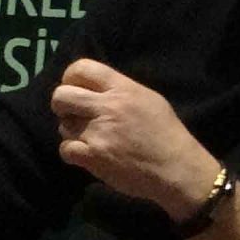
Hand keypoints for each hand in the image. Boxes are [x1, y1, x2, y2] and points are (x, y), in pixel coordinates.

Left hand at [51, 58, 219, 217]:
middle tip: (74, 115)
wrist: (179, 170)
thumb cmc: (167, 134)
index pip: (82, 68)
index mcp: (124, 89)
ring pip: (63, 125)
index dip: (70, 77)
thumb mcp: (149, 100)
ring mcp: (98, 132)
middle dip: (61, 105)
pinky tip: (89, 155)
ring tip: (93, 138)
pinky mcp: (92, 156)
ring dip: (72, 132)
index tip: (74, 88)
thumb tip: (90, 88)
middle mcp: (108, 107)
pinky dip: (73, 153)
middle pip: (61, 96)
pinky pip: (65, 149)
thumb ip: (119, 91)